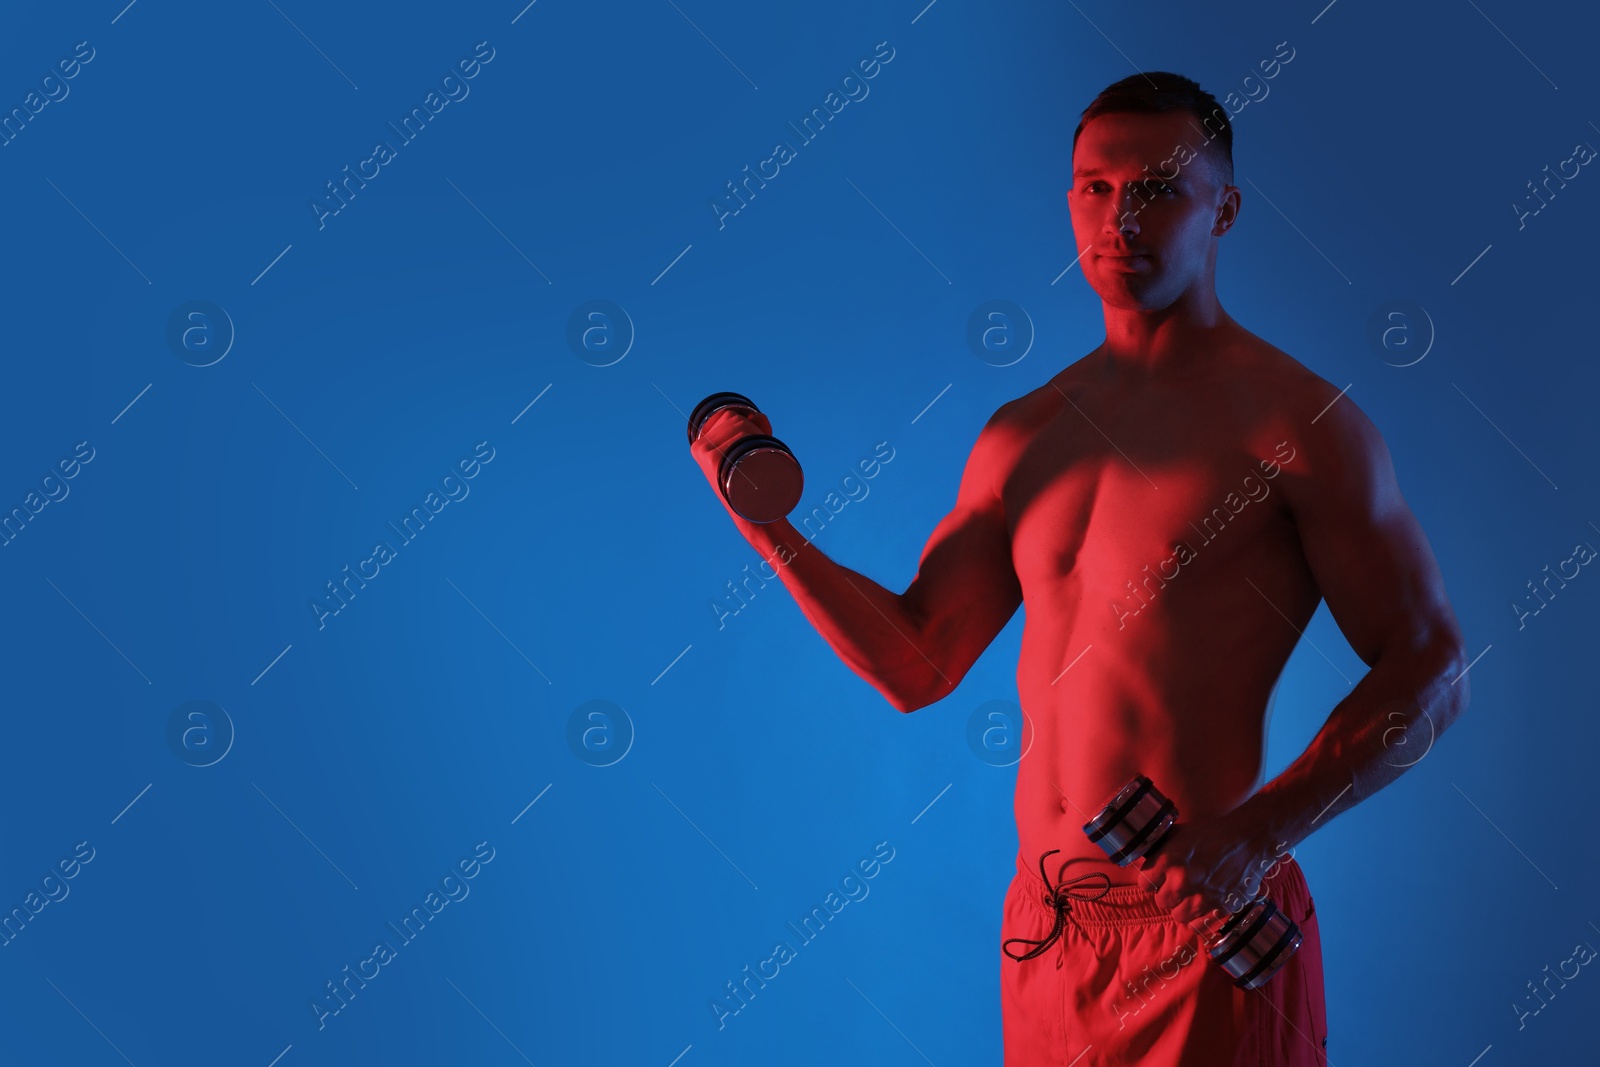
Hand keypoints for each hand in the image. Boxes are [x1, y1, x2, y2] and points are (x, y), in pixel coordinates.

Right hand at [689, 406, 771, 517]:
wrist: (755, 516)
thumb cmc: (754, 486)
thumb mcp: (751, 453)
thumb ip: (754, 431)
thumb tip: (757, 414)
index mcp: (701, 445)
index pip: (726, 415)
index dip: (748, 422)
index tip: (758, 442)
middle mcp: (700, 447)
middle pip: (734, 419)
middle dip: (755, 430)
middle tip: (764, 452)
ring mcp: (705, 453)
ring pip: (739, 425)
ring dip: (758, 436)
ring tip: (762, 457)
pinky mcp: (713, 460)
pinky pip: (739, 435)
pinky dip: (754, 439)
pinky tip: (755, 458)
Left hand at [1140, 810, 1282, 928]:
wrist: (1248, 839)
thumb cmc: (1213, 833)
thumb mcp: (1180, 833)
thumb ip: (1160, 849)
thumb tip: (1145, 859)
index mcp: (1168, 860)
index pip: (1144, 883)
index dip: (1152, 880)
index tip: (1159, 879)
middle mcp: (1182, 881)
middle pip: (1161, 901)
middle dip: (1168, 894)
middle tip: (1178, 887)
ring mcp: (1202, 898)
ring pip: (1178, 916)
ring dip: (1183, 908)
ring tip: (1192, 897)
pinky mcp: (1221, 910)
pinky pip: (1198, 926)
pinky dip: (1199, 919)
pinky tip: (1203, 908)